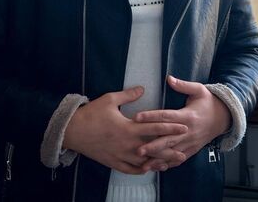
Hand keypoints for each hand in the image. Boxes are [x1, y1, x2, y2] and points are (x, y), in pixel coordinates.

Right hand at [63, 85, 187, 174]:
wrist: (73, 131)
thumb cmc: (92, 113)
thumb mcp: (110, 99)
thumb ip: (128, 95)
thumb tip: (142, 88)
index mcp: (128, 127)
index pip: (155, 127)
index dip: (171, 127)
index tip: (183, 127)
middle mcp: (127, 144)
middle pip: (153, 148)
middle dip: (169, 149)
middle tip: (183, 151)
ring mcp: (120, 155)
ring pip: (144, 162)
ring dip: (158, 162)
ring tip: (170, 163)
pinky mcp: (113, 162)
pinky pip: (130, 169)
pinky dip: (141, 170)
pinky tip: (148, 168)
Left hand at [134, 76, 230, 172]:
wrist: (224, 117)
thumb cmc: (208, 102)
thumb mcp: (199, 89)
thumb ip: (183, 85)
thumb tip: (169, 78)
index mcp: (188, 116)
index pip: (166, 116)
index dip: (151, 116)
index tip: (137, 117)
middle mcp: (188, 131)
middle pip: (167, 139)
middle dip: (152, 145)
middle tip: (138, 149)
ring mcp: (190, 142)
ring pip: (172, 152)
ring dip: (158, 158)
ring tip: (143, 163)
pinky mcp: (192, 149)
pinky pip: (178, 158)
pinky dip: (168, 164)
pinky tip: (156, 168)